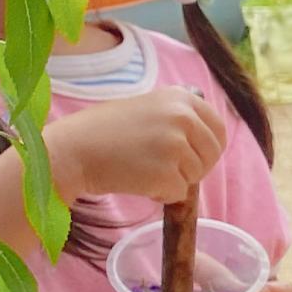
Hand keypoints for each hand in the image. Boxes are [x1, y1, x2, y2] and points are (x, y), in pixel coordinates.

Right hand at [47, 87, 224, 203]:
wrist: (72, 150)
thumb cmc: (105, 132)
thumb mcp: (149, 108)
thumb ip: (179, 117)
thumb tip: (211, 139)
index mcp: (182, 98)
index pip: (218, 129)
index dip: (208, 148)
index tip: (194, 157)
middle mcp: (183, 117)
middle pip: (212, 154)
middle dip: (194, 167)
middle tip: (165, 168)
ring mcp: (176, 145)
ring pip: (195, 175)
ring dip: (174, 180)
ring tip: (142, 169)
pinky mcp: (166, 173)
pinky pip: (179, 193)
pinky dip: (161, 194)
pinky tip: (137, 181)